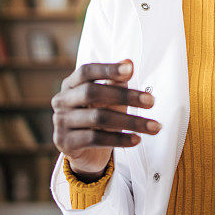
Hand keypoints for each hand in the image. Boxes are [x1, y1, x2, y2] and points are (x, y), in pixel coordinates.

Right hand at [51, 59, 160, 181]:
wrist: (85, 152)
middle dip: (125, 96)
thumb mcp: (109, 98)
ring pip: (98, 118)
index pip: (86, 71)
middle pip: (92, 93)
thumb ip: (117, 81)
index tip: (130, 70)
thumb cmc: (99, 116)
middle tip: (151, 101)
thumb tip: (129, 62)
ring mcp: (61, 122)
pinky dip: (119, 139)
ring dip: (130, 122)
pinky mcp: (65, 143)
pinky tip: (136, 139)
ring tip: (153, 126)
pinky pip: (95, 139)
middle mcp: (62, 101)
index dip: (107, 69)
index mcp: (71, 84)